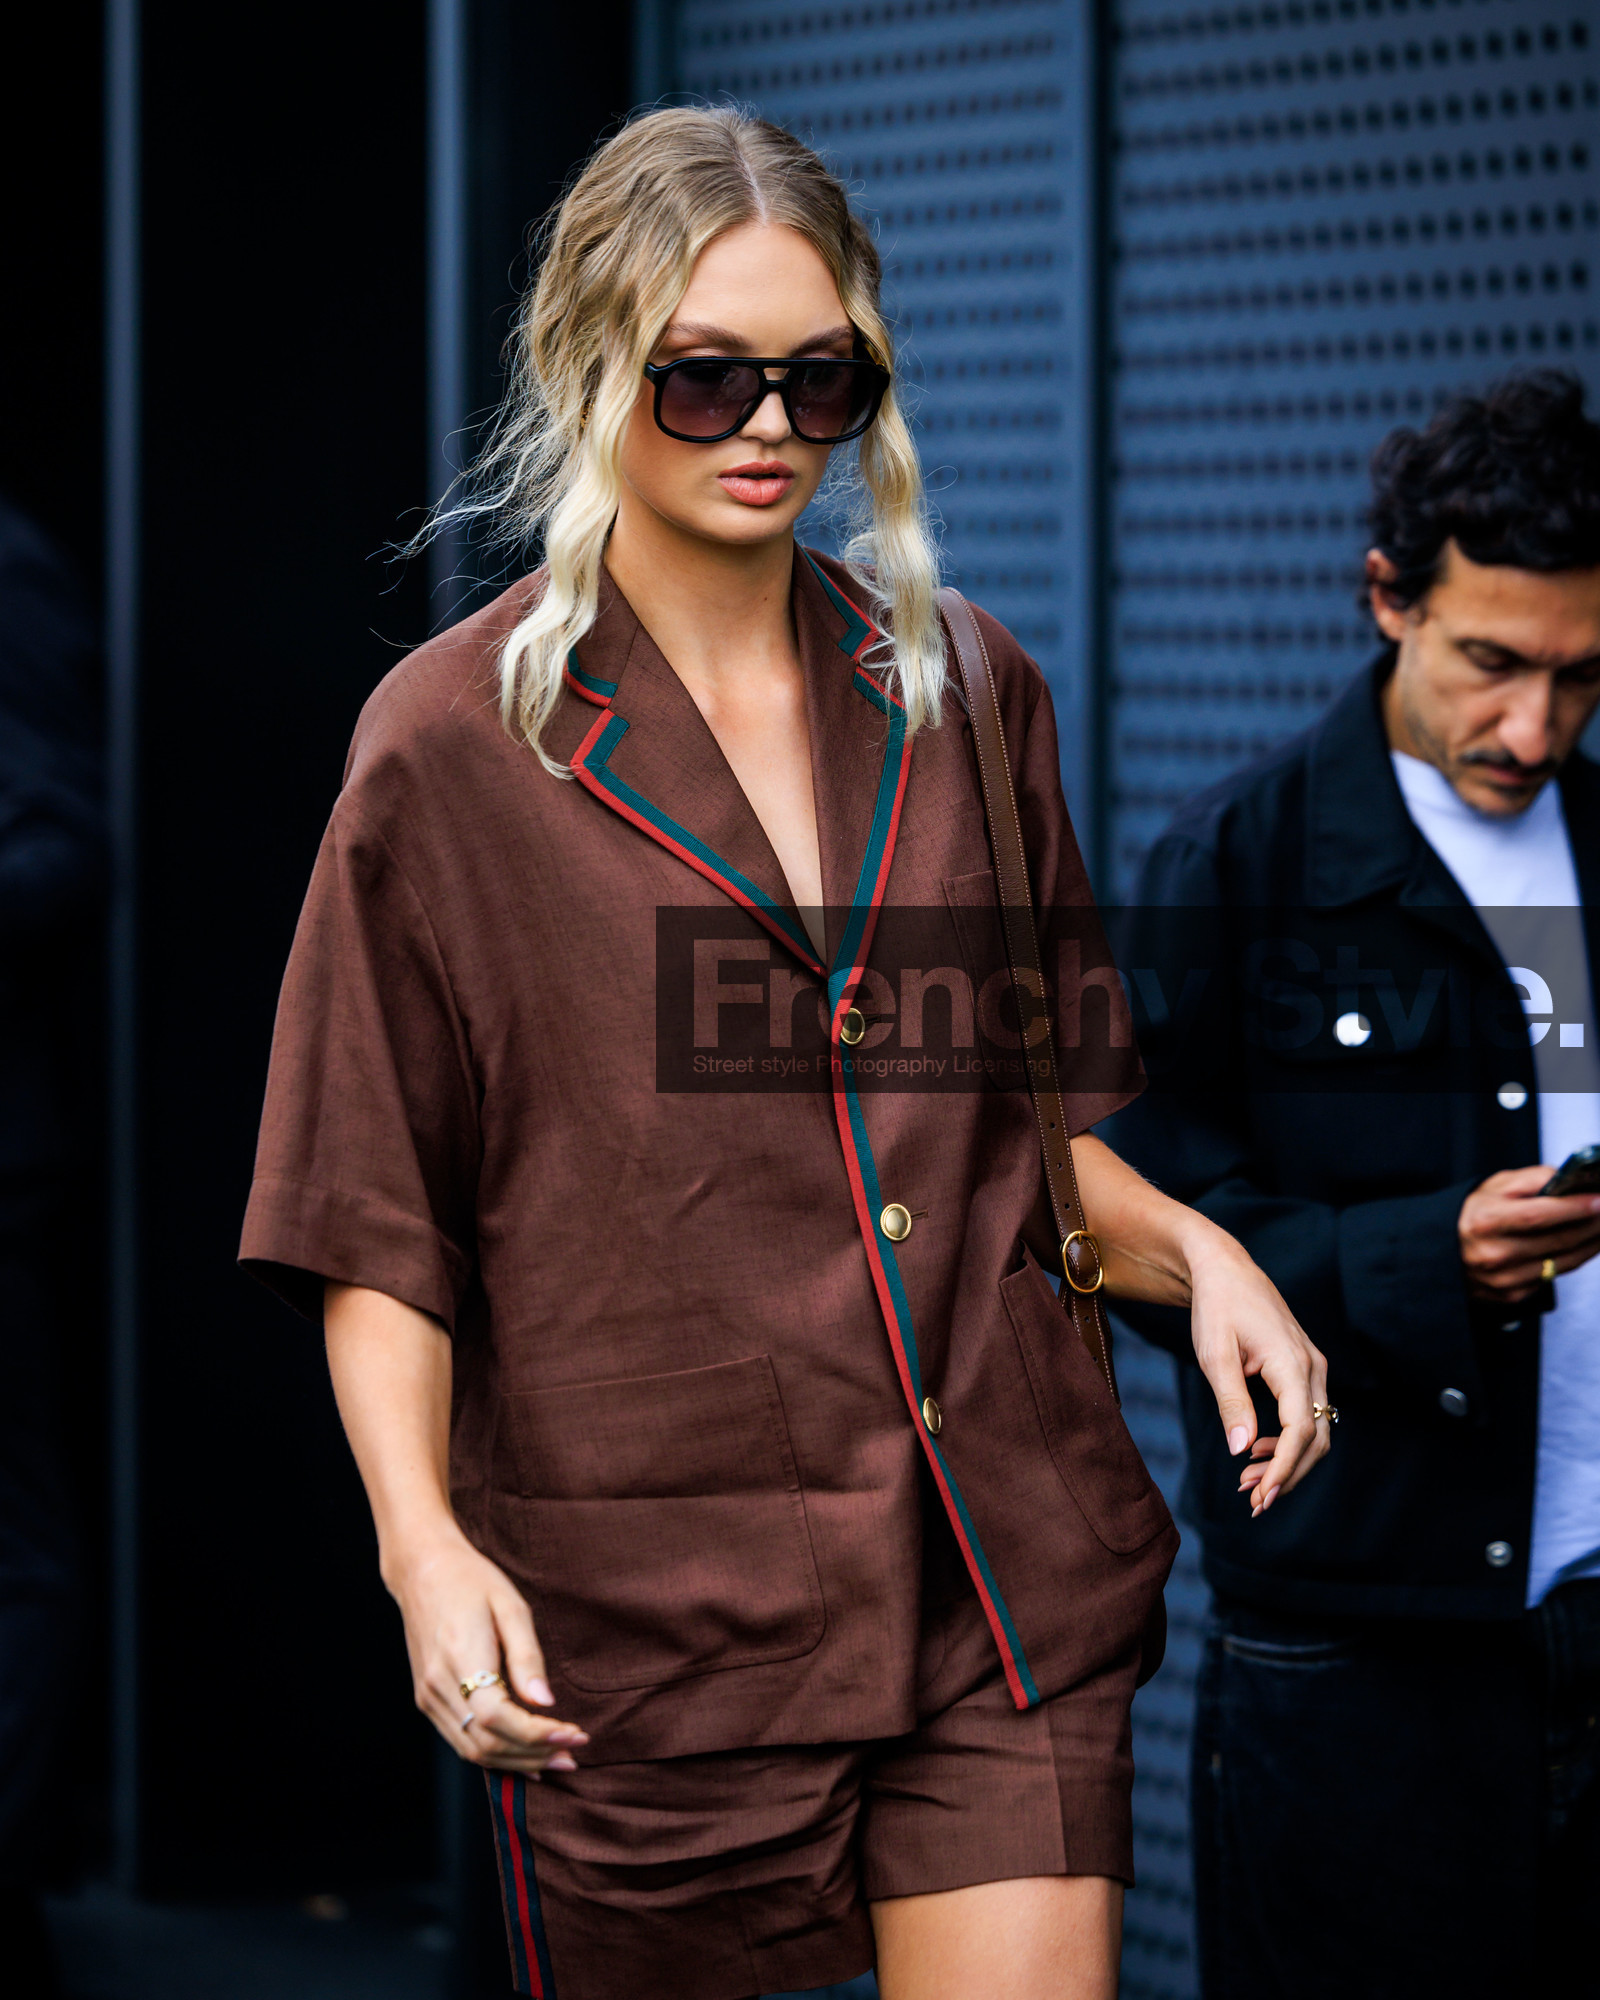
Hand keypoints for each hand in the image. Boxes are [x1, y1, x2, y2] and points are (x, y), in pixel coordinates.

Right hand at [385, 1527, 588, 1776]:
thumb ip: (527, 1657)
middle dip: (534, 1755)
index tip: (575, 1735)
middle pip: (486, 1743)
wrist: (422, 1571)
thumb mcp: (511, 1606)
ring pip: (472, 1750)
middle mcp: (438, 1685)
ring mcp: (428, 1696)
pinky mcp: (427, 1700)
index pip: (497, 1717)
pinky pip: (461, 1740)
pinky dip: (494, 1755)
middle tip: (574, 1752)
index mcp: (460, 1656)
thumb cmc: (472, 1582)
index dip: (537, 1735)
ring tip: (556, 1758)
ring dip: (517, 1762)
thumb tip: (546, 1702)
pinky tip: (523, 1756)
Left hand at [1184, 1229, 1331, 1517]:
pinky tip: (1255, 1451)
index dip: (1283, 1468)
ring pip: (1315, 1429)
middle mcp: (1313, 1366)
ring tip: (1249, 1483)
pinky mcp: (1303, 1368)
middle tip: (1253, 1501)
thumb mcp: (1214, 1354)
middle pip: (1316, 1437)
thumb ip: (1230, 1401)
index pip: (1300, 1429)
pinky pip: (1307, 1414)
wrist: (1225, 1270)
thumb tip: (1240, 1450)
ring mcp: (1312, 1367)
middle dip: (1287, 1473)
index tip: (1262, 1497)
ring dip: (1287, 1460)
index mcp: (1292, 1362)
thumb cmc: (1217, 1307)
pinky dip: (1286, 1440)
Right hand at [1459, 1167, 1599, 1300]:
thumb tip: (1568, 1180)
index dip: (1574, 1208)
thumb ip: (1531, 1179)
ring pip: (1563, 1262)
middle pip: (1557, 1240)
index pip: (1539, 1215)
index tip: (1599, 1200)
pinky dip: (1573, 1259)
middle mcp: (1493, 1254)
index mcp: (1485, 1221)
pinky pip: (1553, 1276)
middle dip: (1592, 1225)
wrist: (1442, 1250)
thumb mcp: (1493, 1187)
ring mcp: (1503, 1279)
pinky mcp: (1511, 1295)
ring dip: (1591, 1244)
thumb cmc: (1472, 1214)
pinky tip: (1582, 1245)